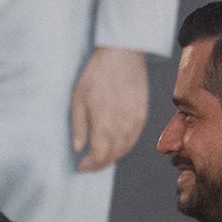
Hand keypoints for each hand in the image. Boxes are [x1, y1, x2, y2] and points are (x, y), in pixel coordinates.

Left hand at [70, 46, 149, 172]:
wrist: (122, 55)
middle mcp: (122, 128)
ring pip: (124, 149)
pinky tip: (116, 145)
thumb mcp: (79, 99)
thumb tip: (78, 147)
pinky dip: (124, 147)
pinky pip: (134, 139)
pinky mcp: (143, 115)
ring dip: (112, 157)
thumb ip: (79, 126)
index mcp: (104, 125)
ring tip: (101, 157)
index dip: (90, 165)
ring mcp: (135, 122)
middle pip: (112, 156)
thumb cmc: (97, 74)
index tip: (81, 167)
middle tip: (90, 165)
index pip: (99, 156)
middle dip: (100, 164)